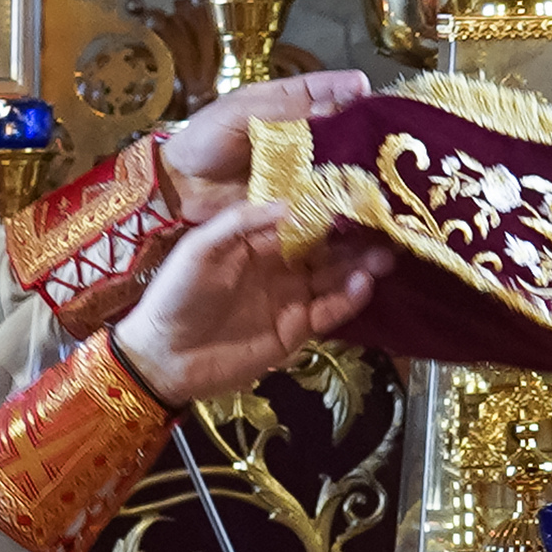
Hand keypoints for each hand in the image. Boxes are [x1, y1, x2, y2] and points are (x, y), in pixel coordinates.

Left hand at [110, 205, 388, 407]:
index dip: (327, 208)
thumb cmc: (176, 295)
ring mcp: (290, 298)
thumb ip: (242, 222)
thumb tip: (292, 203)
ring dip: (359, 267)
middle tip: (387, 226)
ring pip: (333, 278)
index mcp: (256, 240)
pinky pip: (328, 311)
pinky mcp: (296, 330)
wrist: (164, 357)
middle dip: (354, 237)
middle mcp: (279, 265)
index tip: (356, 194)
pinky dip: (348, 299)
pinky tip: (363, 285)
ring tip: (384, 255)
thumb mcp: (201, 248)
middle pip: (325, 247)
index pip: (300, 219)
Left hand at [157, 68, 373, 221]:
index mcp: (281, 104)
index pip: (318, 89)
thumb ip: (281, 109)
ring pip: (334, 160)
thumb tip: (329, 107)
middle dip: (360, 126)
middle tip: (384, 127)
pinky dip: (339, 195)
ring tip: (382, 163)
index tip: (365, 86)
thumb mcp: (238, 114)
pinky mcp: (294, 198)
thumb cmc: (204, 141)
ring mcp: (297, 167)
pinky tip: (359, 195)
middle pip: (335, 126)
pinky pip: (321, 194)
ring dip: (356, 162)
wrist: (181, 188)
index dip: (342, 87)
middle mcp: (296, 134)